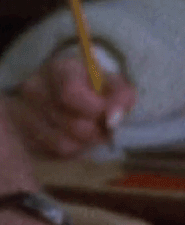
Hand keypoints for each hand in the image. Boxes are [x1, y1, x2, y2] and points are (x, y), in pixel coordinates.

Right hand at [4, 57, 135, 157]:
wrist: (68, 91)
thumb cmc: (94, 85)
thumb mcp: (113, 83)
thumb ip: (121, 96)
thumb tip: (114, 119)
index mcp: (59, 69)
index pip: (70, 94)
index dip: (95, 109)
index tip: (109, 114)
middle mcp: (35, 89)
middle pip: (71, 124)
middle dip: (97, 130)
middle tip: (105, 127)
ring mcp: (24, 113)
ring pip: (63, 144)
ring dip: (86, 143)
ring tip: (92, 132)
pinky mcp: (24, 136)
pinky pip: (54, 154)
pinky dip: (73, 150)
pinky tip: (77, 137)